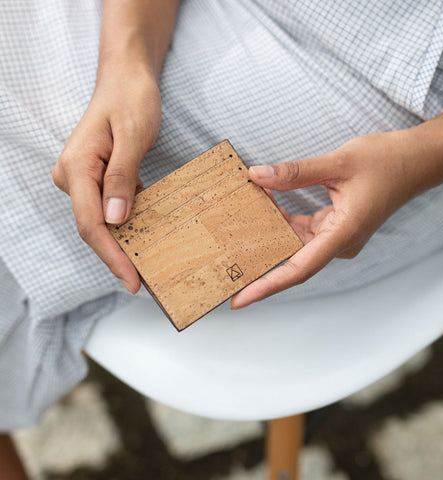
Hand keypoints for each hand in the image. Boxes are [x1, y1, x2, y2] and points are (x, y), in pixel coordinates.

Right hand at [52, 67, 160, 292]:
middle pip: (94, 228)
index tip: (132, 280)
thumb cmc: (131, 100)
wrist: (127, 79)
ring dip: (123, 245)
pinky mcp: (97, 179)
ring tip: (147, 268)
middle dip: (117, 257)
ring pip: (101, 222)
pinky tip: (145, 239)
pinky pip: (110, 209)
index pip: (91, 223)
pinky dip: (127, 226)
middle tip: (144, 283)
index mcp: (77, 167)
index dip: (111, 255)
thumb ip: (121, 177)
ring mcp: (84, 179)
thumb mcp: (131, 136)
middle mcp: (74, 177)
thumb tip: (115, 220)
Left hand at [231, 130, 422, 308]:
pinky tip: (264, 209)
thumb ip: (295, 172)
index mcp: (344, 234)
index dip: (266, 286)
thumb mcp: (338, 163)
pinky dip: (282, 222)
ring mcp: (338, 236)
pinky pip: (303, 231)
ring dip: (268, 239)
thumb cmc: (386, 162)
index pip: (298, 269)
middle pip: (292, 263)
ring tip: (235, 238)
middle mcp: (340, 242)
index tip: (239, 300)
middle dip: (259, 267)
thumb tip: (257, 177)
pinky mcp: (336, 226)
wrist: (417, 160)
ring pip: (296, 246)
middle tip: (224, 273)